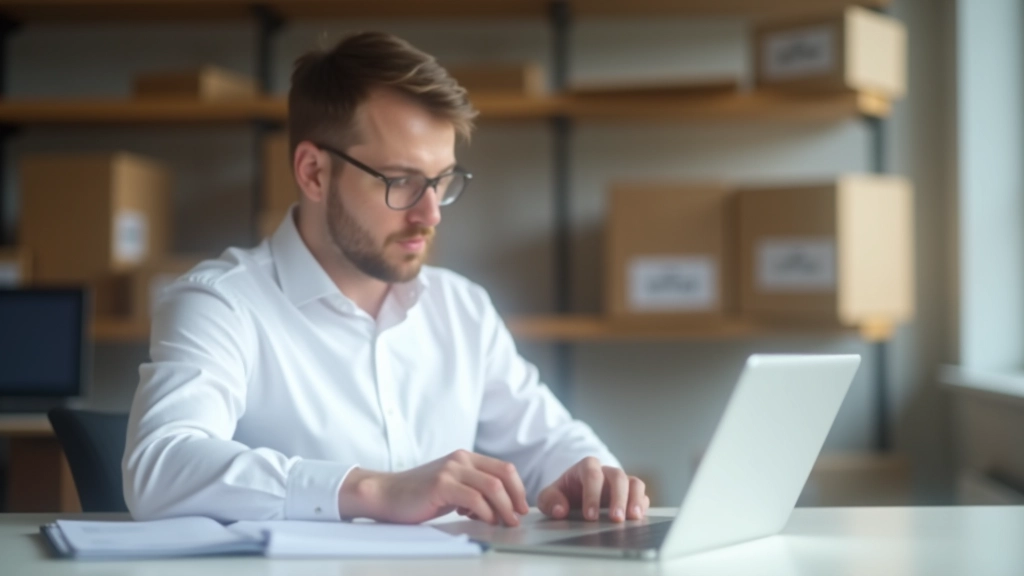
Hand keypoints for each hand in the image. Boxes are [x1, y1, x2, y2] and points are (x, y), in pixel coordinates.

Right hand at [337, 450, 529, 525]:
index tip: (521, 507)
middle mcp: (460, 459)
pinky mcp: (441, 484)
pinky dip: (485, 512)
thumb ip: (473, 490)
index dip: (518, 488)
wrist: (386, 494)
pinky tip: (483, 521)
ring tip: (505, 523)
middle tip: (518, 517)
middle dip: (516, 498)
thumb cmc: (419, 495)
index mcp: (465, 458)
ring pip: (492, 487)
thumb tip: (499, 507)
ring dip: (504, 508)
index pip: (503, 468)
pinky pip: (474, 498)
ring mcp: (451, 470)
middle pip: (503, 475)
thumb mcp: (451, 486)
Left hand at [538, 457, 648, 522]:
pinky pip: (642, 496)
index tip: (589, 516)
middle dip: (617, 498)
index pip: (592, 474)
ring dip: (635, 500)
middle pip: (617, 477)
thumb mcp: (550, 496)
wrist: (574, 495)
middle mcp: (606, 472)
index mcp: (586, 467)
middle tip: (615, 519)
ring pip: (634, 483)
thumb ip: (550, 500)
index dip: (592, 494)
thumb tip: (560, 510)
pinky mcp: (631, 494)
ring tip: (633, 518)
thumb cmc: (563, 495)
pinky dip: (641, 506)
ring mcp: (621, 482)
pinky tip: (637, 519)